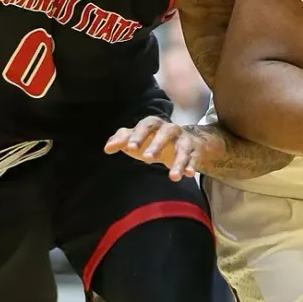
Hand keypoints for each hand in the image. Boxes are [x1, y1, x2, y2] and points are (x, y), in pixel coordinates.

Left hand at [104, 116, 221, 180]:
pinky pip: (194, 158)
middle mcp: (171, 129)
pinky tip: (188, 174)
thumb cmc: (154, 140)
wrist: (185, 141)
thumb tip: (107, 148)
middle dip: (157, 144)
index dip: (139, 135)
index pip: (147, 125)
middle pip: (166, 133)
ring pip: (183, 148)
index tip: (130, 148)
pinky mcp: (195, 151)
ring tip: (172, 177)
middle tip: (147, 158)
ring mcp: (185, 140)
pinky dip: (192, 165)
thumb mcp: (138, 138)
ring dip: (179, 161)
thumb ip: (122, 140)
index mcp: (155, 124)